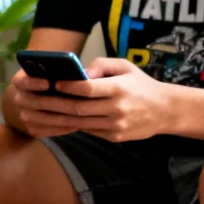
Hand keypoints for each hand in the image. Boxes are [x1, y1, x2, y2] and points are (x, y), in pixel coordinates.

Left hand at [10, 58, 172, 141]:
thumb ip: (101, 65)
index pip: (87, 89)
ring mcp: (116, 126)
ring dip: (59, 117)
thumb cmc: (141, 84)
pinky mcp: (115, 137)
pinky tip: (60, 119)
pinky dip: (74, 125)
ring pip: (80, 122)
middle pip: (78, 108)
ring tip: (42, 111)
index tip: (53, 82)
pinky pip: (89, 131)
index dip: (68, 86)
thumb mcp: (125, 67)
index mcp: (119, 89)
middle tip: (36, 99)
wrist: (167, 110)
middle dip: (54, 104)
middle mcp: (117, 109)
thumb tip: (80, 72)